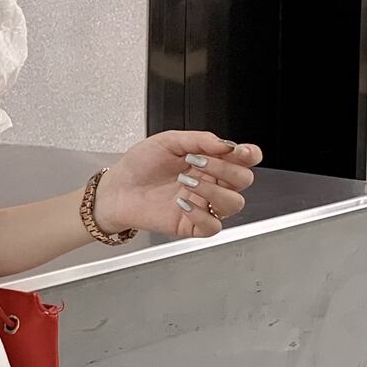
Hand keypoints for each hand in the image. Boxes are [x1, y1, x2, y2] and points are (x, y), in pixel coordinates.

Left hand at [95, 130, 262, 239]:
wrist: (116, 188)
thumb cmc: (139, 165)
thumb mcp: (167, 141)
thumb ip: (198, 139)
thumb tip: (225, 144)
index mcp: (210, 161)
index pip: (245, 160)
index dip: (250, 155)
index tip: (239, 152)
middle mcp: (211, 183)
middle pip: (244, 180)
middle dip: (224, 169)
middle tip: (197, 162)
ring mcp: (204, 205)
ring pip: (234, 204)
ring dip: (212, 190)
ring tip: (185, 182)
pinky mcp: (192, 224)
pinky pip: (213, 226)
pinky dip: (201, 214)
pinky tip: (182, 203)